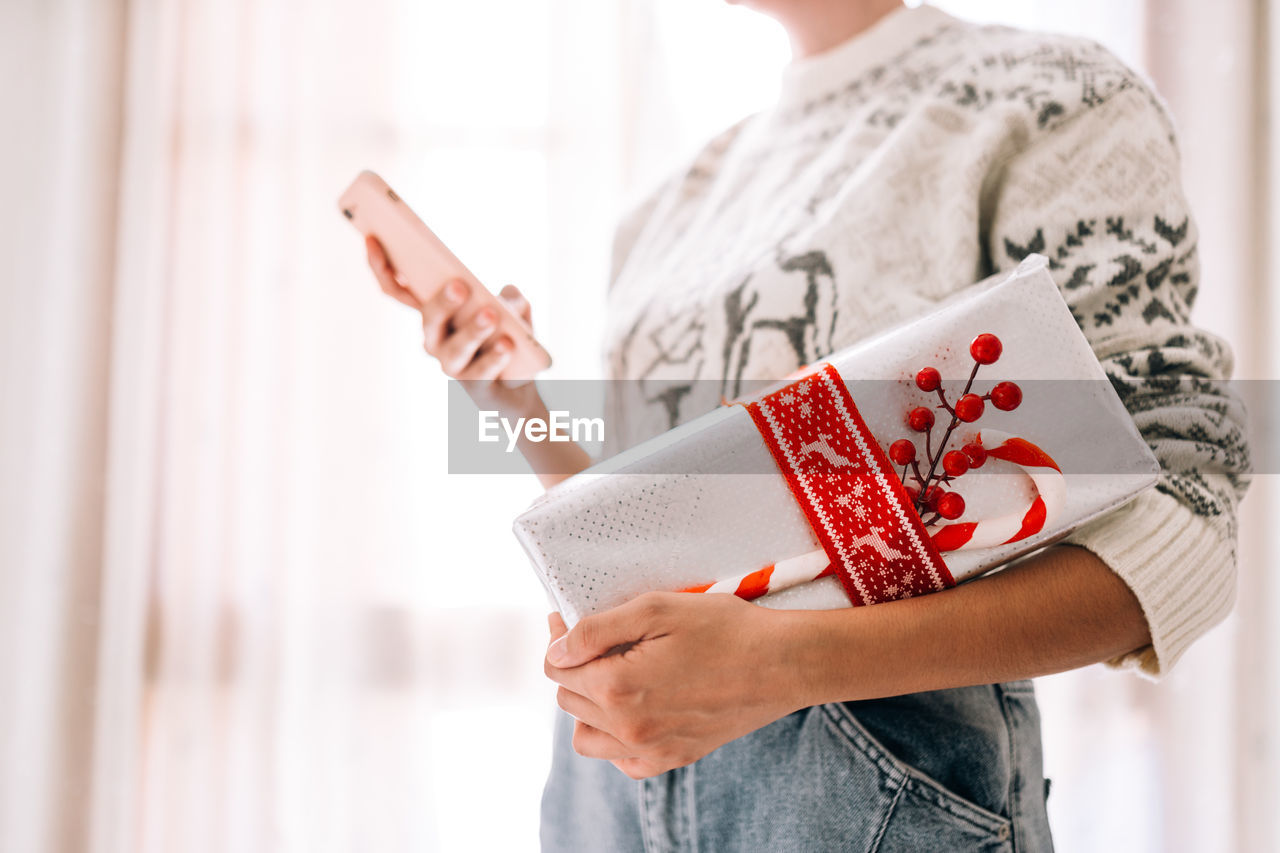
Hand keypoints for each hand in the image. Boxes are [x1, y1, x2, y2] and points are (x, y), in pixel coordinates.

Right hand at [365, 235, 541, 410]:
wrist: (520, 386)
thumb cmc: (509, 337)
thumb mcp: (515, 310)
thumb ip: (512, 298)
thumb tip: (507, 295)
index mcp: (433, 314)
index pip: (397, 290)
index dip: (381, 267)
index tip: (372, 239)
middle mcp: (434, 340)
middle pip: (428, 318)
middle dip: (441, 302)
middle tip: (459, 285)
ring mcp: (452, 365)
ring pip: (454, 349)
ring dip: (472, 331)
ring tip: (491, 314)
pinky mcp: (473, 388)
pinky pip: (481, 373)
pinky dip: (495, 357)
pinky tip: (507, 344)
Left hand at [544, 592, 809, 778]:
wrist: (783, 664)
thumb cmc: (725, 629)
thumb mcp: (656, 609)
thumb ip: (596, 630)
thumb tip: (556, 651)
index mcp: (618, 687)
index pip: (557, 669)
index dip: (559, 640)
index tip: (569, 620)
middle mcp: (629, 727)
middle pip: (569, 699)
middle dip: (575, 666)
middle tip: (599, 638)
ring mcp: (652, 748)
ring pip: (587, 735)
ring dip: (588, 705)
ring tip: (612, 675)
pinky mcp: (675, 757)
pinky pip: (623, 760)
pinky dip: (616, 739)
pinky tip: (633, 709)